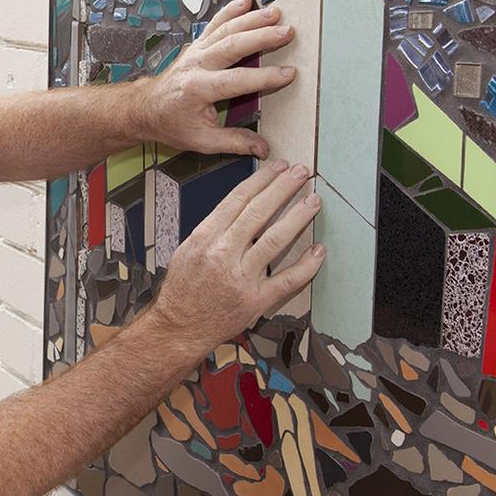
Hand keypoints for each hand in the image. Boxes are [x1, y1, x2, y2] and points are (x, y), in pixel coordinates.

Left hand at [130, 0, 296, 158]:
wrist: (145, 109)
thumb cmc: (171, 123)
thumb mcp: (201, 140)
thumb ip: (234, 142)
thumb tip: (263, 149)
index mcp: (198, 89)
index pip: (237, 80)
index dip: (265, 77)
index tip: (288, 74)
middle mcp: (196, 65)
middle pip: (232, 45)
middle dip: (262, 37)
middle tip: (287, 32)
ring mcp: (195, 52)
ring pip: (225, 29)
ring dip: (252, 19)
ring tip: (276, 13)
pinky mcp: (196, 46)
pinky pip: (215, 24)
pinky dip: (231, 11)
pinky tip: (247, 2)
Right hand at [147, 158, 323, 361]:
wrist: (177, 328)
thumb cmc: (182, 289)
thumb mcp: (187, 250)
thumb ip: (212, 229)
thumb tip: (240, 206)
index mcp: (204, 238)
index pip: (237, 199)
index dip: (261, 180)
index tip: (278, 167)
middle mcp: (223, 254)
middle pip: (258, 213)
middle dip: (283, 188)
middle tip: (302, 173)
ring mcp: (241, 278)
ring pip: (275, 240)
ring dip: (297, 217)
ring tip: (313, 200)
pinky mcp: (255, 301)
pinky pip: (286, 280)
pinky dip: (306, 265)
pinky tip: (318, 250)